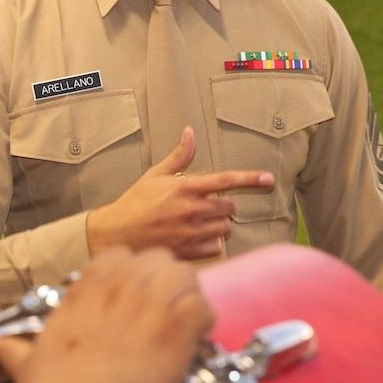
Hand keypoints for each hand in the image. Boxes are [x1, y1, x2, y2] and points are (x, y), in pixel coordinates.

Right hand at [0, 246, 213, 382]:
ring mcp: (150, 303)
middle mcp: (119, 288)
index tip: (134, 298)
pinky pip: (204, 304)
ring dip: (188, 297)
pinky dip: (204, 321)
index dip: (133, 273)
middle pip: (158, 259)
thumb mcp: (25, 364)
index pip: (121, 255)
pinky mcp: (177, 327)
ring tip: (184, 325)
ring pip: (185, 275)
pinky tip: (195, 340)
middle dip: (165, 283)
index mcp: (85, 289)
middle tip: (164, 314)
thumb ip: (6, 350)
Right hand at [85, 127, 272, 259]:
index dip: (250, 179)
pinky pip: (216, 246)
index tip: (268, 179)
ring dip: (218, 225)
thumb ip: (178, 156)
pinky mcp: (188, 251)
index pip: (225, 180)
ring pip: (225, 228)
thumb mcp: (154, 176)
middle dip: (222, 206)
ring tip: (199, 223)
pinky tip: (195, 238)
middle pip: (229, 207)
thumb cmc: (135, 203)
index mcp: (184, 187)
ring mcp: (190, 232)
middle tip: (205, 207)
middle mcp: (190, 209)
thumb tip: (190, 132)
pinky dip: (211, 242)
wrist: (114, 234)